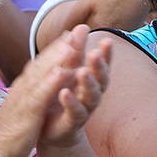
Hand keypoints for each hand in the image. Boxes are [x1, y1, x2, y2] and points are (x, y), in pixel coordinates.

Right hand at [0, 25, 109, 156]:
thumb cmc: (12, 128)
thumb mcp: (26, 103)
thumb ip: (35, 89)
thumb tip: (47, 76)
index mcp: (26, 84)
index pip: (43, 61)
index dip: (58, 46)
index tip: (73, 33)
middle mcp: (24, 86)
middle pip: (45, 61)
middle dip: (62, 45)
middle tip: (79, 29)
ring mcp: (24, 97)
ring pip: (42, 74)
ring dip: (57, 58)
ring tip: (73, 43)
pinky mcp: (26, 112)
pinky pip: (39, 95)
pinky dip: (50, 83)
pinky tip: (61, 72)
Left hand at [38, 31, 111, 148]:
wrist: (50, 129)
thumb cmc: (62, 96)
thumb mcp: (68, 70)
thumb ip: (75, 51)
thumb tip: (82, 27)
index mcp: (91, 79)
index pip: (102, 64)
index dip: (106, 54)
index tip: (106, 40)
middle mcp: (91, 94)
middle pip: (101, 79)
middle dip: (99, 66)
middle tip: (95, 53)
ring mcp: (84, 109)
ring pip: (91, 96)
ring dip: (88, 83)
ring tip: (83, 71)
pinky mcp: (72, 123)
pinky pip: (75, 113)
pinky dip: (71, 103)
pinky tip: (64, 93)